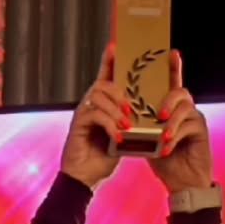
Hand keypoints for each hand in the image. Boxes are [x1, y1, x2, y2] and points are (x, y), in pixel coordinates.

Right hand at [60, 44, 129, 189]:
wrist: (85, 177)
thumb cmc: (102, 156)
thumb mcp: (122, 136)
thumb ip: (129, 122)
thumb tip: (146, 114)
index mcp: (101, 104)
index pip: (105, 76)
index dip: (108, 60)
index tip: (116, 46)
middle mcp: (89, 104)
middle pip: (103, 83)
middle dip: (120, 94)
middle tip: (132, 110)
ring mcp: (82, 113)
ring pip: (98, 96)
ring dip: (116, 110)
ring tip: (126, 126)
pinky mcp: (78, 124)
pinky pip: (94, 114)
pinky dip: (109, 125)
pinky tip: (117, 137)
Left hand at [148, 51, 212, 192]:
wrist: (182, 184)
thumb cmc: (165, 162)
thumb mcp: (148, 141)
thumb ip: (141, 125)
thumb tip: (123, 114)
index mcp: (172, 109)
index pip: (172, 84)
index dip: (173, 67)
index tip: (171, 52)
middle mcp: (185, 110)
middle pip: (180, 91)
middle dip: (168, 100)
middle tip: (159, 114)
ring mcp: (195, 120)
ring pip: (185, 108)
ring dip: (172, 121)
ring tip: (162, 134)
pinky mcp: (201, 132)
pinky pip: (189, 126)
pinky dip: (175, 137)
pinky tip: (166, 148)